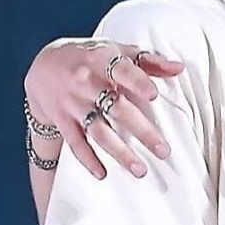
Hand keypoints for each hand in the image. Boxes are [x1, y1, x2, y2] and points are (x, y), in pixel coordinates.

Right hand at [24, 38, 183, 178]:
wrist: (44, 65)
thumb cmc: (92, 57)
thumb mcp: (118, 51)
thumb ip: (149, 61)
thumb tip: (179, 68)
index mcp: (103, 60)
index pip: (122, 71)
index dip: (137, 82)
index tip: (154, 95)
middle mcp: (86, 83)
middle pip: (117, 109)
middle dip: (142, 131)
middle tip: (164, 151)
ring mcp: (73, 103)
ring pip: (98, 131)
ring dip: (119, 153)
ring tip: (140, 170)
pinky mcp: (62, 120)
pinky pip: (75, 143)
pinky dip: (88, 160)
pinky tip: (103, 174)